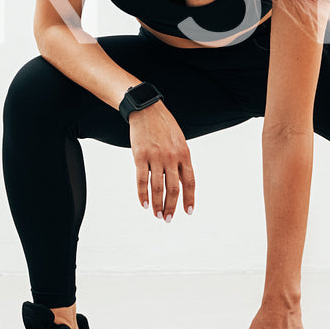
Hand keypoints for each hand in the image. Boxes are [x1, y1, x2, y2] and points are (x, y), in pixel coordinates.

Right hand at [128, 101, 194, 221]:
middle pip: (173, 188)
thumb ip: (181, 160)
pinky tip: (145, 204)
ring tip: (157, 215)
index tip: (188, 211)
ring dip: (158, 204)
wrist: (146, 109)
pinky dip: (143, 194)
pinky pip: (142, 180)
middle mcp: (172, 157)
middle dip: (171, 206)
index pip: (189, 182)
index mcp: (184, 154)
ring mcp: (156, 157)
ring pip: (158, 187)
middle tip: (168, 219)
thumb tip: (181, 182)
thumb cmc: (164, 126)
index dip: (189, 199)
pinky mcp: (140, 156)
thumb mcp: (179, 141)